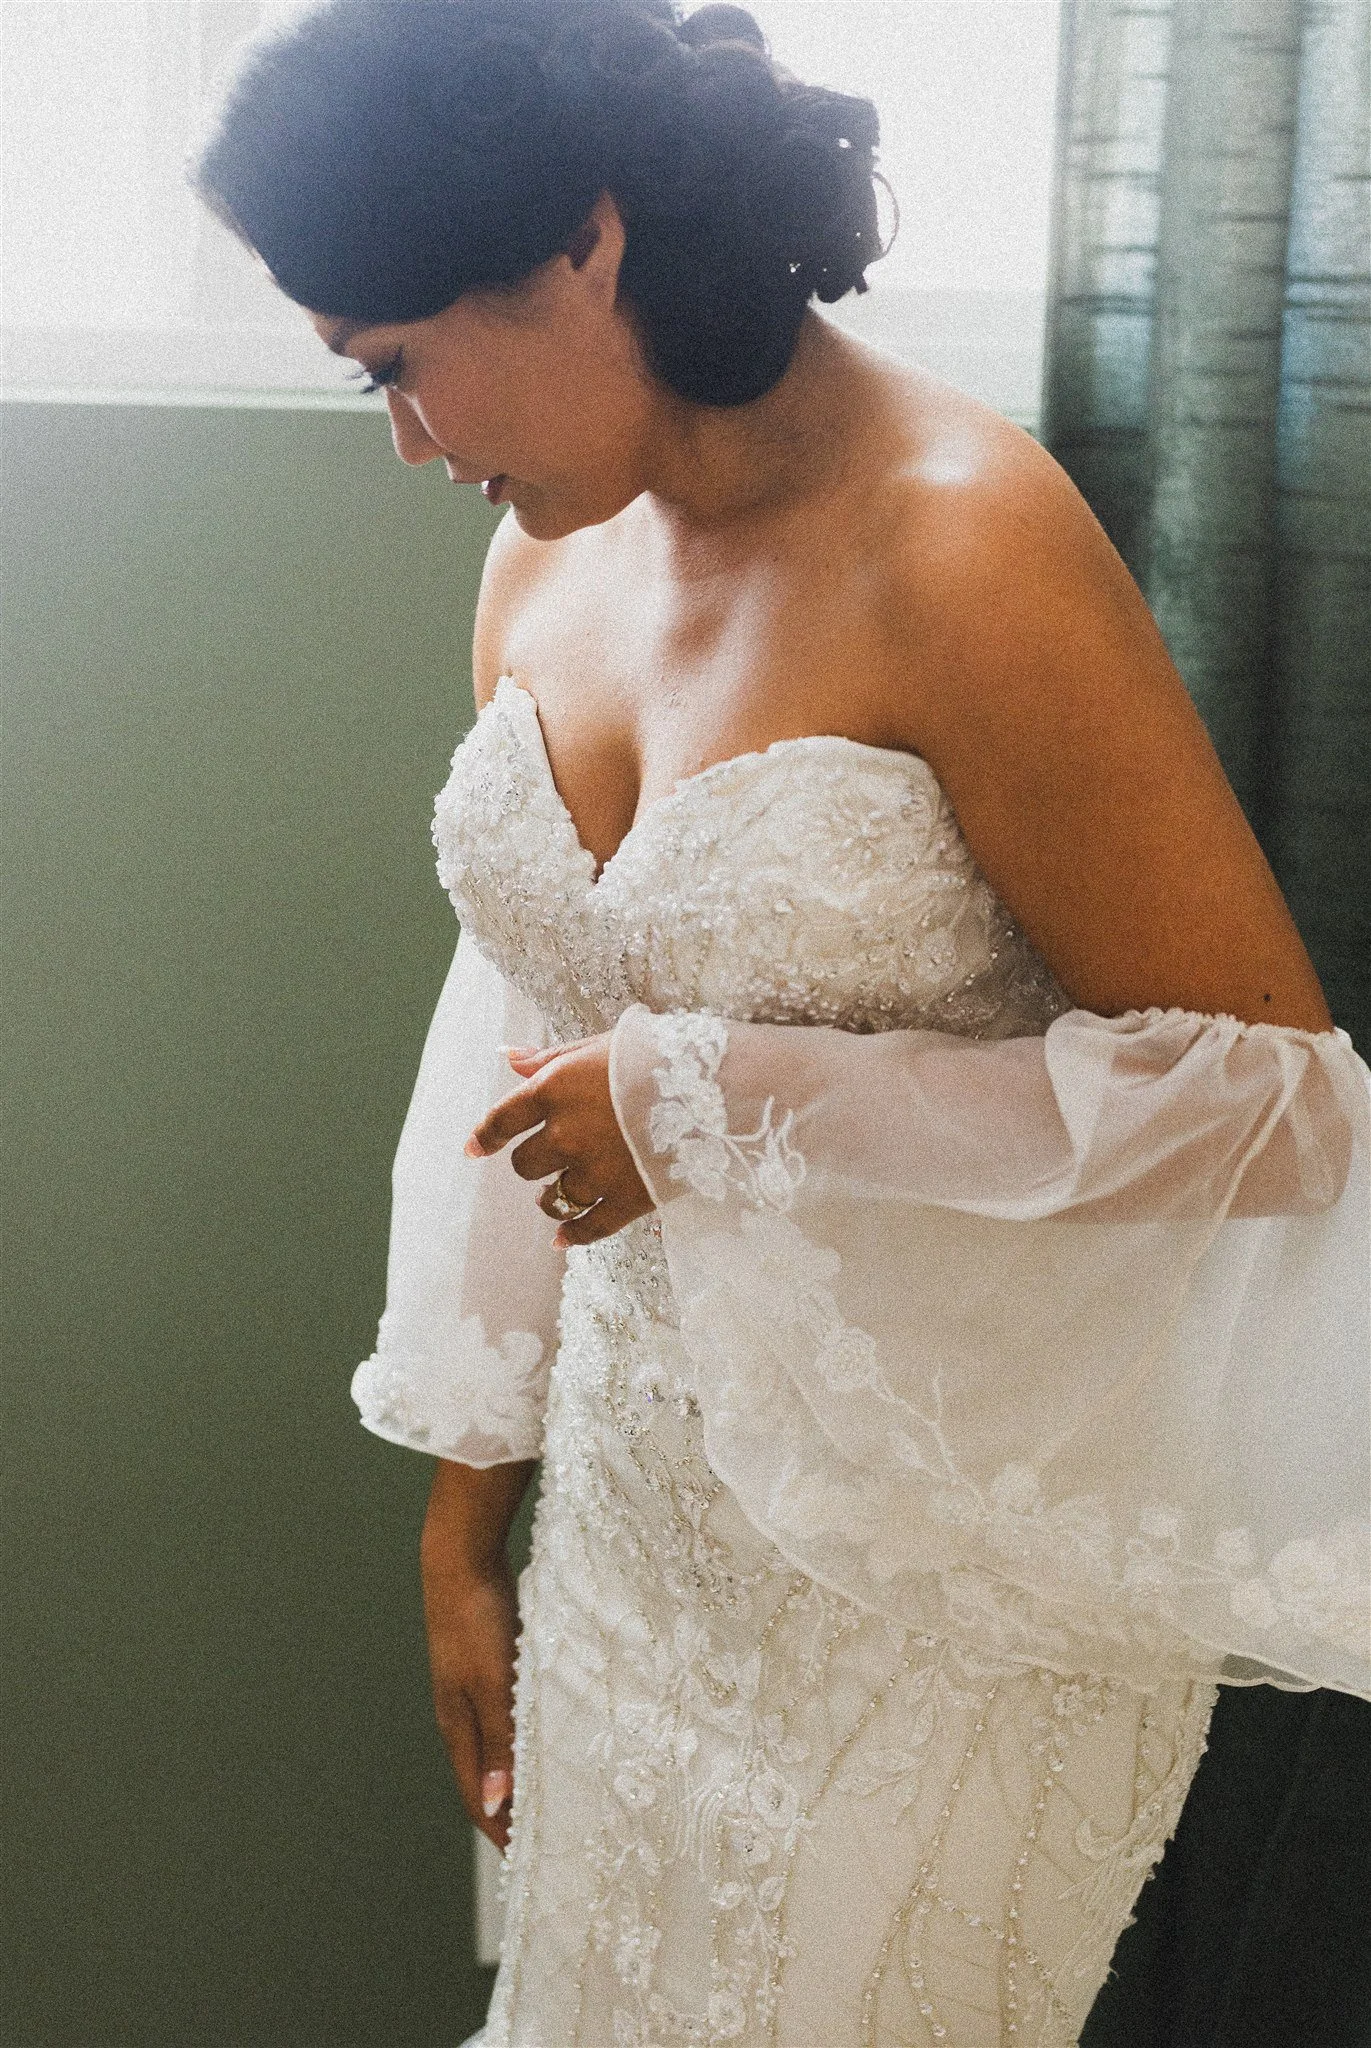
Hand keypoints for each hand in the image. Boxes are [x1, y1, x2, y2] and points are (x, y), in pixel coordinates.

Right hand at [421, 1541, 520, 1853]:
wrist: (460, 1558)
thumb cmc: (476, 1619)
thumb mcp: (494, 1684)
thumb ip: (498, 1742)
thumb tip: (493, 1805)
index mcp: (457, 1726)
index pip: (477, 1797)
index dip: (500, 1831)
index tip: (527, 1863)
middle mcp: (459, 1714)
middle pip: (483, 1778)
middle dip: (507, 1812)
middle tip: (543, 1840)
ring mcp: (469, 1689)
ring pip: (494, 1748)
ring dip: (515, 1776)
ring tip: (547, 1796)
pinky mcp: (483, 1666)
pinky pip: (502, 1719)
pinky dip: (519, 1741)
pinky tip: (542, 1736)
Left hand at [465, 1034, 653, 1246]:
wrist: (714, 1085)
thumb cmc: (656, 1054)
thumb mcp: (599, 1044)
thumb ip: (551, 1057)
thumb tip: (509, 1058)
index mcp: (554, 1091)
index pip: (502, 1119)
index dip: (484, 1136)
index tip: (474, 1148)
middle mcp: (566, 1136)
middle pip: (524, 1165)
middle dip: (533, 1161)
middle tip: (552, 1155)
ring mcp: (595, 1172)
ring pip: (553, 1200)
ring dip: (553, 1197)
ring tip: (563, 1191)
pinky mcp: (627, 1199)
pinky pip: (589, 1228)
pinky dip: (573, 1235)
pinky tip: (563, 1239)